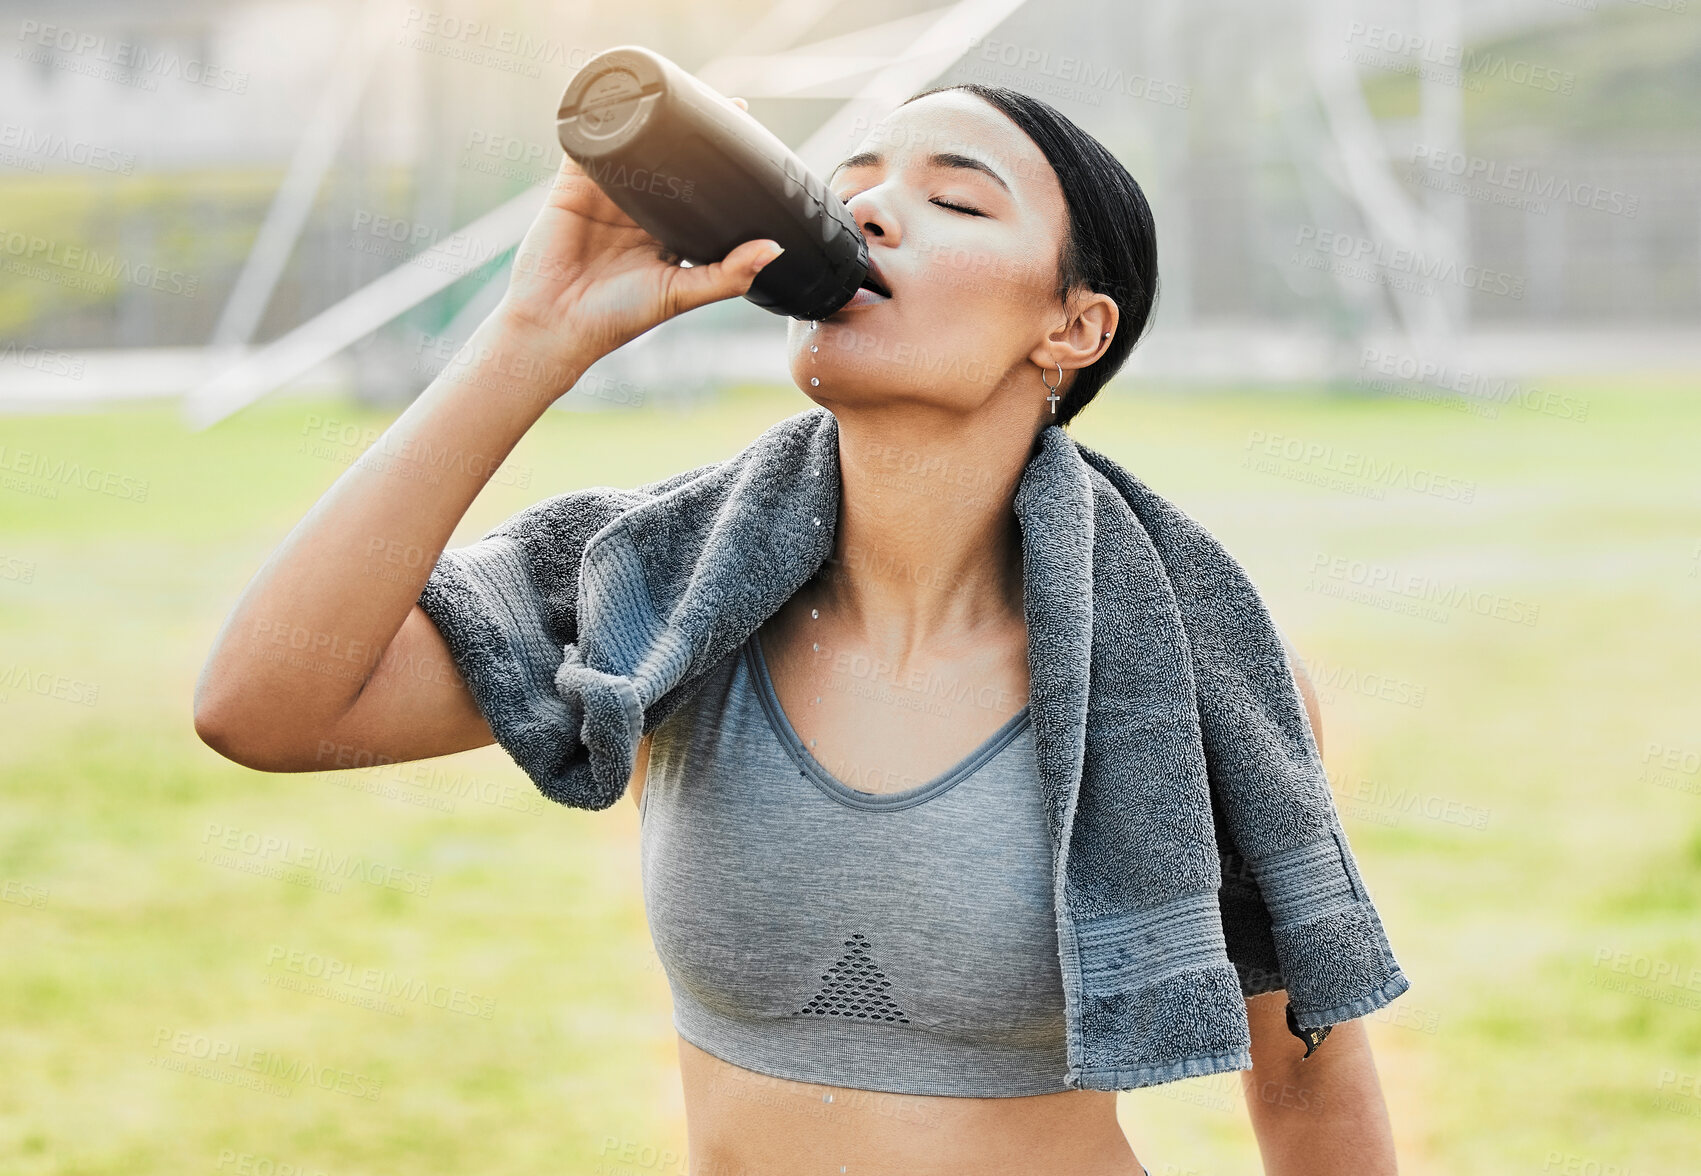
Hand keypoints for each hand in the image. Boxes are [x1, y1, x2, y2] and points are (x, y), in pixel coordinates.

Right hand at [492, 95, 782, 385]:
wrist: (555, 325)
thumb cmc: (616, 318)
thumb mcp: (680, 294)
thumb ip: (728, 275)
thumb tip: (775, 249)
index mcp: (668, 235)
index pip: (700, 192)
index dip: (719, 168)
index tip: (749, 139)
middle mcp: (640, 211)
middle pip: (670, 163)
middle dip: (691, 135)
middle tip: (723, 106)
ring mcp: (606, 195)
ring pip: (634, 147)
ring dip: (652, 121)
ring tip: (680, 93)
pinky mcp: (573, 186)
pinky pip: (589, 145)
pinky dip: (602, 122)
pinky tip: (621, 101)